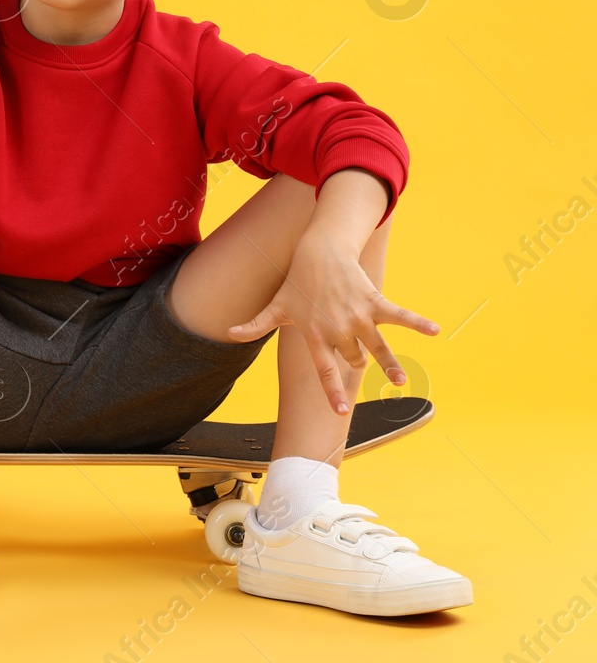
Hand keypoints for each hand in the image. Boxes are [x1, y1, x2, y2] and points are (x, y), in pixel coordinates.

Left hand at [227, 231, 439, 415]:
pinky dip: (417, 322)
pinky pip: (399, 315)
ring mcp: (358, 316)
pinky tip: (435, 330)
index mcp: (314, 335)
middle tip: (357, 358)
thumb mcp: (275, 306)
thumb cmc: (297, 283)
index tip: (340, 411)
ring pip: (377, 347)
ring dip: (391, 364)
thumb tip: (228, 334)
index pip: (323, 369)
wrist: (318, 251)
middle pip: (353, 358)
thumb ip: (255, 325)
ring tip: (400, 382)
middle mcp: (337, 328)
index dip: (332, 391)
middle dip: (356, 362)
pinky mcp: (374, 301)